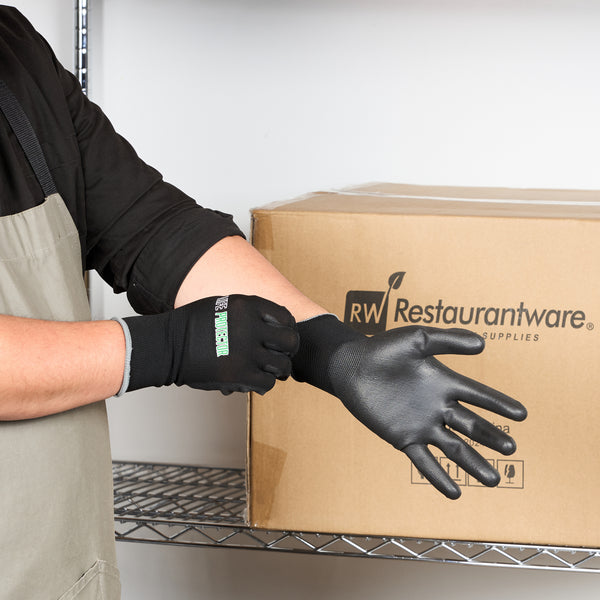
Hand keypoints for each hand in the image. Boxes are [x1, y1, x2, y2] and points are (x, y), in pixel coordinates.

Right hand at [119, 294, 298, 394]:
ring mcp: (245, 352)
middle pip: (290, 341)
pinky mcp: (238, 375)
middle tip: (283, 356)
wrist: (168, 345)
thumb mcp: (223, 305)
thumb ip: (249, 313)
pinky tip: (256, 380)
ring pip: (282, 365)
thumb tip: (274, 325)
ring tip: (272, 371)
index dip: (288, 329)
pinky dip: (264, 384)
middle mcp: (250, 326)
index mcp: (247, 305)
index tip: (284, 336)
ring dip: (279, 370)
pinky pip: (267, 383)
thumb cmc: (193, 325)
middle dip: (289, 350)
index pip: (285, 317)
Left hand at [293, 316, 526, 498]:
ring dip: (473, 464)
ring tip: (493, 480)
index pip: (479, 396)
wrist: (351, 367)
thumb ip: (448, 340)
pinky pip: (425, 461)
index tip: (522, 414)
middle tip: (510, 449)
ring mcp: (422, 424)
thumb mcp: (417, 339)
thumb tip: (483, 344)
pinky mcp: (404, 438)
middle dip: (491, 437)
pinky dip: (439, 477)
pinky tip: (454, 493)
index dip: (499, 404)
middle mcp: (438, 406)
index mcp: (444, 382)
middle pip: (472, 425)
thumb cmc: (383, 350)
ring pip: (454, 448)